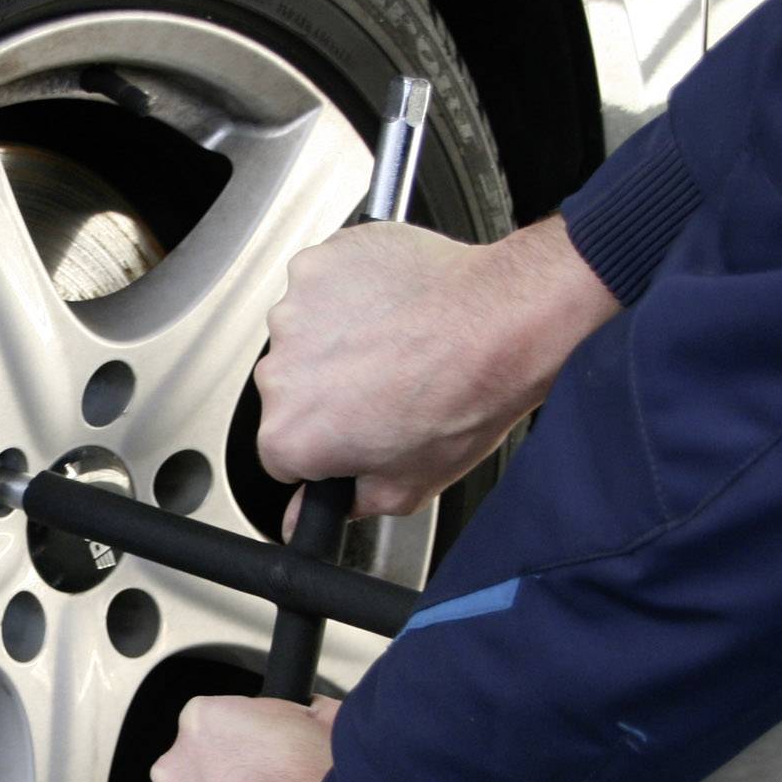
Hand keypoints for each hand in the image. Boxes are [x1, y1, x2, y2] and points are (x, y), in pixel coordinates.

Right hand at [255, 215, 617, 523]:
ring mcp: (296, 311)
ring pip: (304, 334)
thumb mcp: (409, 486)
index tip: (352, 437)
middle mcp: (279, 373)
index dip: (320, 449)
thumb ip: (346, 504)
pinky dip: (350, 292)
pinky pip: (322, 283)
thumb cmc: (463, 398)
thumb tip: (304, 518)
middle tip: (385, 388)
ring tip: (395, 343)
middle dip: (327, 392)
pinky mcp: (320, 263)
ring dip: (336, 338)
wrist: (502, 324)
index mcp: (291, 435)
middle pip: (288, 392)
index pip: (279, 456)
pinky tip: (393, 307)